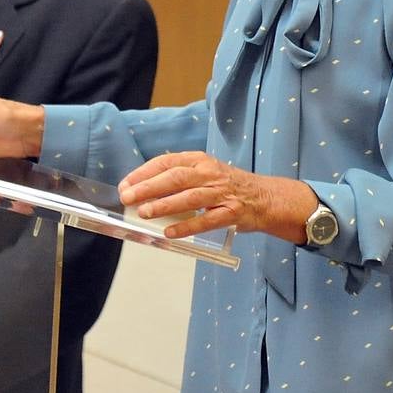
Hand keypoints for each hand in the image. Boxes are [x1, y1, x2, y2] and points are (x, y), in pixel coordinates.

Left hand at [117, 152, 316, 243]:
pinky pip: (207, 221)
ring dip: (165, 205)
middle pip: (175, 177)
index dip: (144, 173)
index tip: (126, 184)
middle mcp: (210, 173)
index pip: (167, 162)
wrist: (266, 197)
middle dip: (148, 187)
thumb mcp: (205, 172)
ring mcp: (222, 193)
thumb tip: (143, 191)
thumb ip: (179, 178)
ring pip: (189, 197)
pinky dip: (187, 226)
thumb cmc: (228, 186)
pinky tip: (170, 232)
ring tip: (144, 213)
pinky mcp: (232, 213)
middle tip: (128, 198)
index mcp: (200, 160)